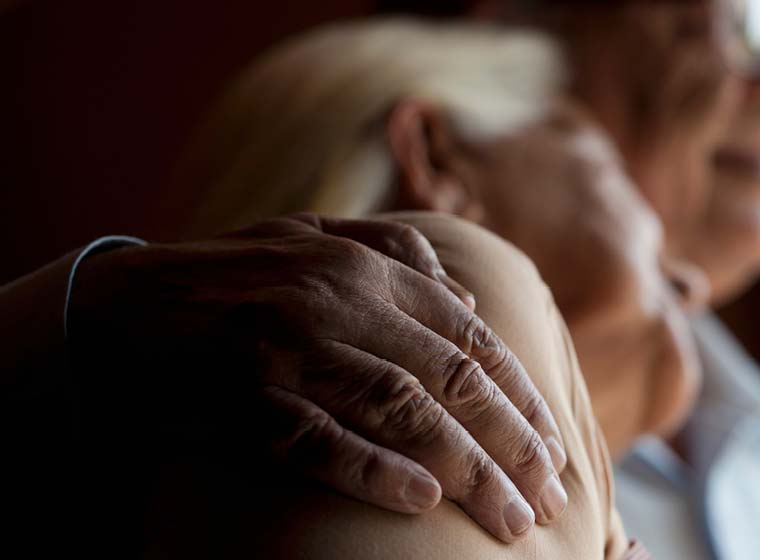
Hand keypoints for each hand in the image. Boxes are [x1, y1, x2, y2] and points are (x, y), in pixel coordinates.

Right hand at [68, 213, 566, 542]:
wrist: (122, 306)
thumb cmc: (233, 278)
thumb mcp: (316, 239)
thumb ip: (397, 256)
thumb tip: (467, 294)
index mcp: (361, 265)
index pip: (469, 336)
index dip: (519, 396)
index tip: (552, 448)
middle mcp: (335, 299)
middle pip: (451, 376)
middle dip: (511, 441)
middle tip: (548, 495)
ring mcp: (288, 346)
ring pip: (402, 409)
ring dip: (466, 468)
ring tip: (510, 517)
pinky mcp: (240, 395)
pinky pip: (317, 439)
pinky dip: (373, 471)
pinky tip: (421, 503)